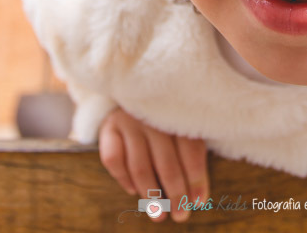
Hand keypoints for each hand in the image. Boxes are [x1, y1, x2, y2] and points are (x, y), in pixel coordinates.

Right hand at [99, 107, 209, 222]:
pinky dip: (123, 178)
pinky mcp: (108, 127)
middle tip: (180, 215)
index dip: (196, 179)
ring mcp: (129, 121)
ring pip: (140, 166)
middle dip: (175, 193)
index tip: (198, 202)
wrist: (132, 92)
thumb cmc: (165, 117)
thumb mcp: (182, 126)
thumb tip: (199, 199)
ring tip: (158, 214)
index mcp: (178, 114)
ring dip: (150, 194)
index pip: (191, 151)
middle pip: (166, 163)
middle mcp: (152, 118)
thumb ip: (191, 154)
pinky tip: (133, 190)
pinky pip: (113, 159)